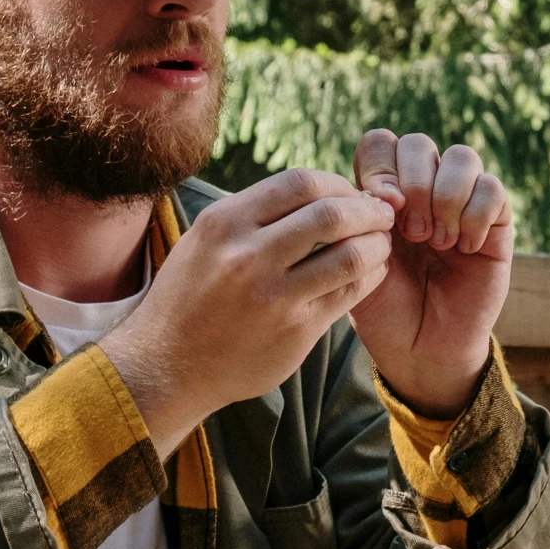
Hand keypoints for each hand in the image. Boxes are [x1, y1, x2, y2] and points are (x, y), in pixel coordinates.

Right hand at [98, 170, 393, 453]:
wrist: (167, 366)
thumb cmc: (190, 297)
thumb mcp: (205, 241)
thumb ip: (254, 214)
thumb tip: (317, 190)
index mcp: (224, 224)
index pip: (299, 182)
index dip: (337, 183)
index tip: (349, 194)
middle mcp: (247, 256)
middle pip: (331, 213)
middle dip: (367, 210)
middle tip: (381, 215)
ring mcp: (273, 296)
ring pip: (349, 255)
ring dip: (377, 244)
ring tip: (382, 243)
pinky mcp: (295, 330)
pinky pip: (349, 293)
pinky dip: (371, 276)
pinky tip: (373, 272)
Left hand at [348, 131, 511, 416]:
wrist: (420, 348)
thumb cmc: (384, 308)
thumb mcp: (358, 261)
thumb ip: (363, 218)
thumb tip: (383, 190)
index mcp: (384, 192)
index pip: (380, 144)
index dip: (379, 168)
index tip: (379, 209)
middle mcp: (423, 190)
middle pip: (418, 143)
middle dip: (413, 184)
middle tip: (412, 233)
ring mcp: (461, 203)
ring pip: (461, 156)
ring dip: (446, 196)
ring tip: (438, 240)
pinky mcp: (496, 223)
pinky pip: (493, 188)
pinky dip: (476, 214)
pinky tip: (465, 248)